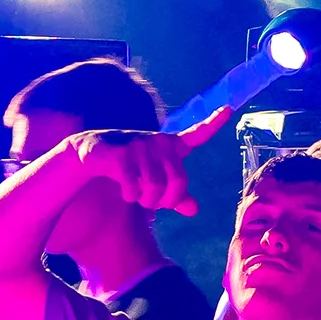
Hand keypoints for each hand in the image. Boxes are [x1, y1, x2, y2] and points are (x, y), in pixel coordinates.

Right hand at [69, 107, 229, 215]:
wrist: (91, 155)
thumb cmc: (130, 168)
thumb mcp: (154, 181)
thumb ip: (175, 195)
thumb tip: (194, 209)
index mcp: (171, 145)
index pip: (197, 135)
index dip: (213, 123)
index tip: (229, 109)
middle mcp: (159, 141)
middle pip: (179, 182)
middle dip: (166, 201)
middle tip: (154, 204)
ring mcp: (140, 145)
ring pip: (156, 188)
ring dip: (147, 201)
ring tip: (138, 197)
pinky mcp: (121, 154)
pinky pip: (135, 188)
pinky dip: (132, 197)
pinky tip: (126, 193)